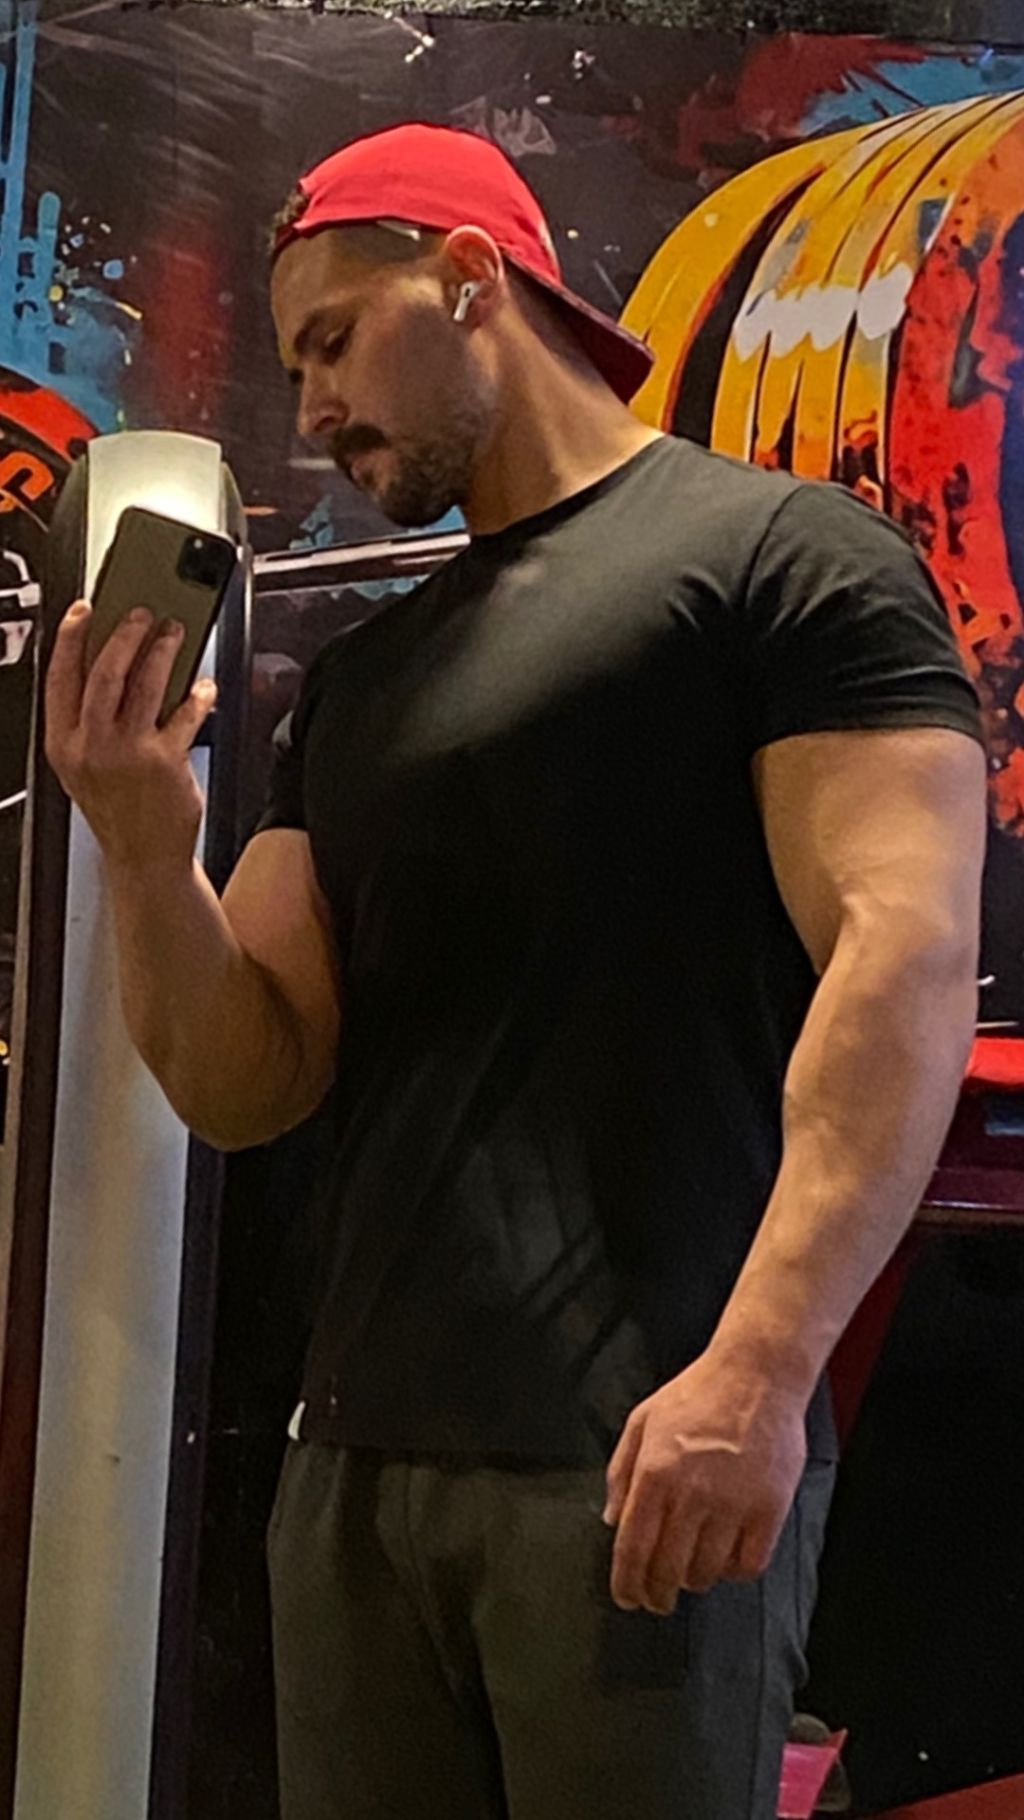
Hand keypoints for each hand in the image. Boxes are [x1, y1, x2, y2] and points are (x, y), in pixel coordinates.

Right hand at [44, 601, 217, 873]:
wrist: (144, 858)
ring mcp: (128, 753)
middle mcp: (91, 746)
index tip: (83, 610)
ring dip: (162, 651)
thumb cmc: (117, 810)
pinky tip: (203, 686)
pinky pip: (184, 714)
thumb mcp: (83, 767)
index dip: (71, 638)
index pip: (60, 677)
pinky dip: (197, 695)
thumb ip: (87, 722)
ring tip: (173, 634)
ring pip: (144, 684)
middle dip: (124, 635)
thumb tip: (112, 664)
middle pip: (104, 673)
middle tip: (140, 615)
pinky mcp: (164, 761)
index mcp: (63, 743)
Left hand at [603, 1347, 806, 1612]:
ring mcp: (732, 1503)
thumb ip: (621, 1471)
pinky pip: (748, 1564)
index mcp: (654, 1472)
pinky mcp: (769, 1508)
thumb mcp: (642, 1421)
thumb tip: (612, 1520)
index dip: (627, 1584)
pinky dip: (734, 1571)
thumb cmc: (698, 1393)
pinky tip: (727, 1558)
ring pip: (706, 1572)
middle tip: (658, 1599)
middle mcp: (691, 1493)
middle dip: (657, 1594)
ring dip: (695, 1580)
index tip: (628, 1599)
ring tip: (693, 1570)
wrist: (756, 1375)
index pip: (632, 1548)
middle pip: (667, 1570)